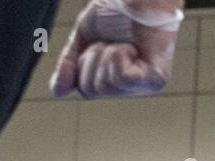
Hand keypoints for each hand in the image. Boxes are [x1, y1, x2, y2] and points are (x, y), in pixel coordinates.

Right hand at [50, 0, 182, 98]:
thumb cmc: (116, 14)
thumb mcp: (84, 38)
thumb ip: (70, 65)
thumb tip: (57, 92)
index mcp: (115, 83)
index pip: (86, 91)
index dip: (84, 64)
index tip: (98, 44)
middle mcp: (131, 89)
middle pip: (93, 90)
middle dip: (94, 58)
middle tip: (110, 42)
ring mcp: (145, 86)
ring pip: (107, 85)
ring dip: (107, 55)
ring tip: (123, 43)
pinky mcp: (156, 79)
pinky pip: (124, 78)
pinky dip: (118, 57)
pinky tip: (131, 48)